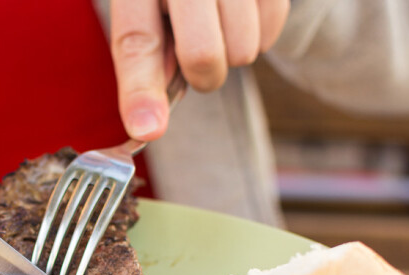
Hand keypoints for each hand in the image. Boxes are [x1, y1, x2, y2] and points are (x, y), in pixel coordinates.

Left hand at [111, 0, 288, 140]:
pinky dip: (258, 36)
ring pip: (242, 51)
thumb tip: (148, 124)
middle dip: (201, 76)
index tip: (148, 128)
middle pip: (202, 55)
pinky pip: (271, 34)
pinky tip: (240, 12)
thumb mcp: (145, 14)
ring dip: (232, 54)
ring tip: (217, 23)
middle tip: (195, 57)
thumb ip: (144, 63)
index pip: (136, 42)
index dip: (141, 91)